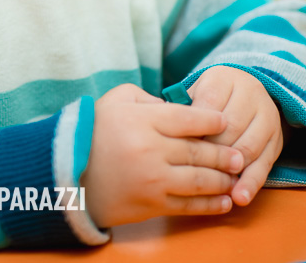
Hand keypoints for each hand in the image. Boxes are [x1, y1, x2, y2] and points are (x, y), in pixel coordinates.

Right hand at [81, 83, 243, 227]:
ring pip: (199, 180)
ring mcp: (152, 179)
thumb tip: (178, 107)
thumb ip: (149, 99)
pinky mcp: (151, 204)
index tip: (225, 121)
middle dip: (224, 154)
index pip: (189, 118)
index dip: (212, 119)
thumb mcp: (116, 100)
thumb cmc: (93, 131)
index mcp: (143, 120)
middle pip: (199, 151)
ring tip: (236, 177)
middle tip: (239, 155)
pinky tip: (223, 202)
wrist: (66, 172)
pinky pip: (188, 205)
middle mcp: (151, 150)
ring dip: (222, 180)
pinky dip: (209, 205)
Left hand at [187, 65, 283, 207]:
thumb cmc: (210, 97)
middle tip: (192, 171)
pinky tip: (239, 197)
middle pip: (231, 126)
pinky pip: (265, 164)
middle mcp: (251, 93)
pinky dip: (251, 183)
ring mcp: (267, 117)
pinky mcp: (276, 140)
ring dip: (231, 170)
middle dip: (211, 151)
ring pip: (248, 147)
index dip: (195, 128)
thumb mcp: (196, 91)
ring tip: (214, 189)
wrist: (246, 91)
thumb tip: (164, 130)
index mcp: (224, 78)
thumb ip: (183, 107)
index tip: (179, 147)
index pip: (209, 103)